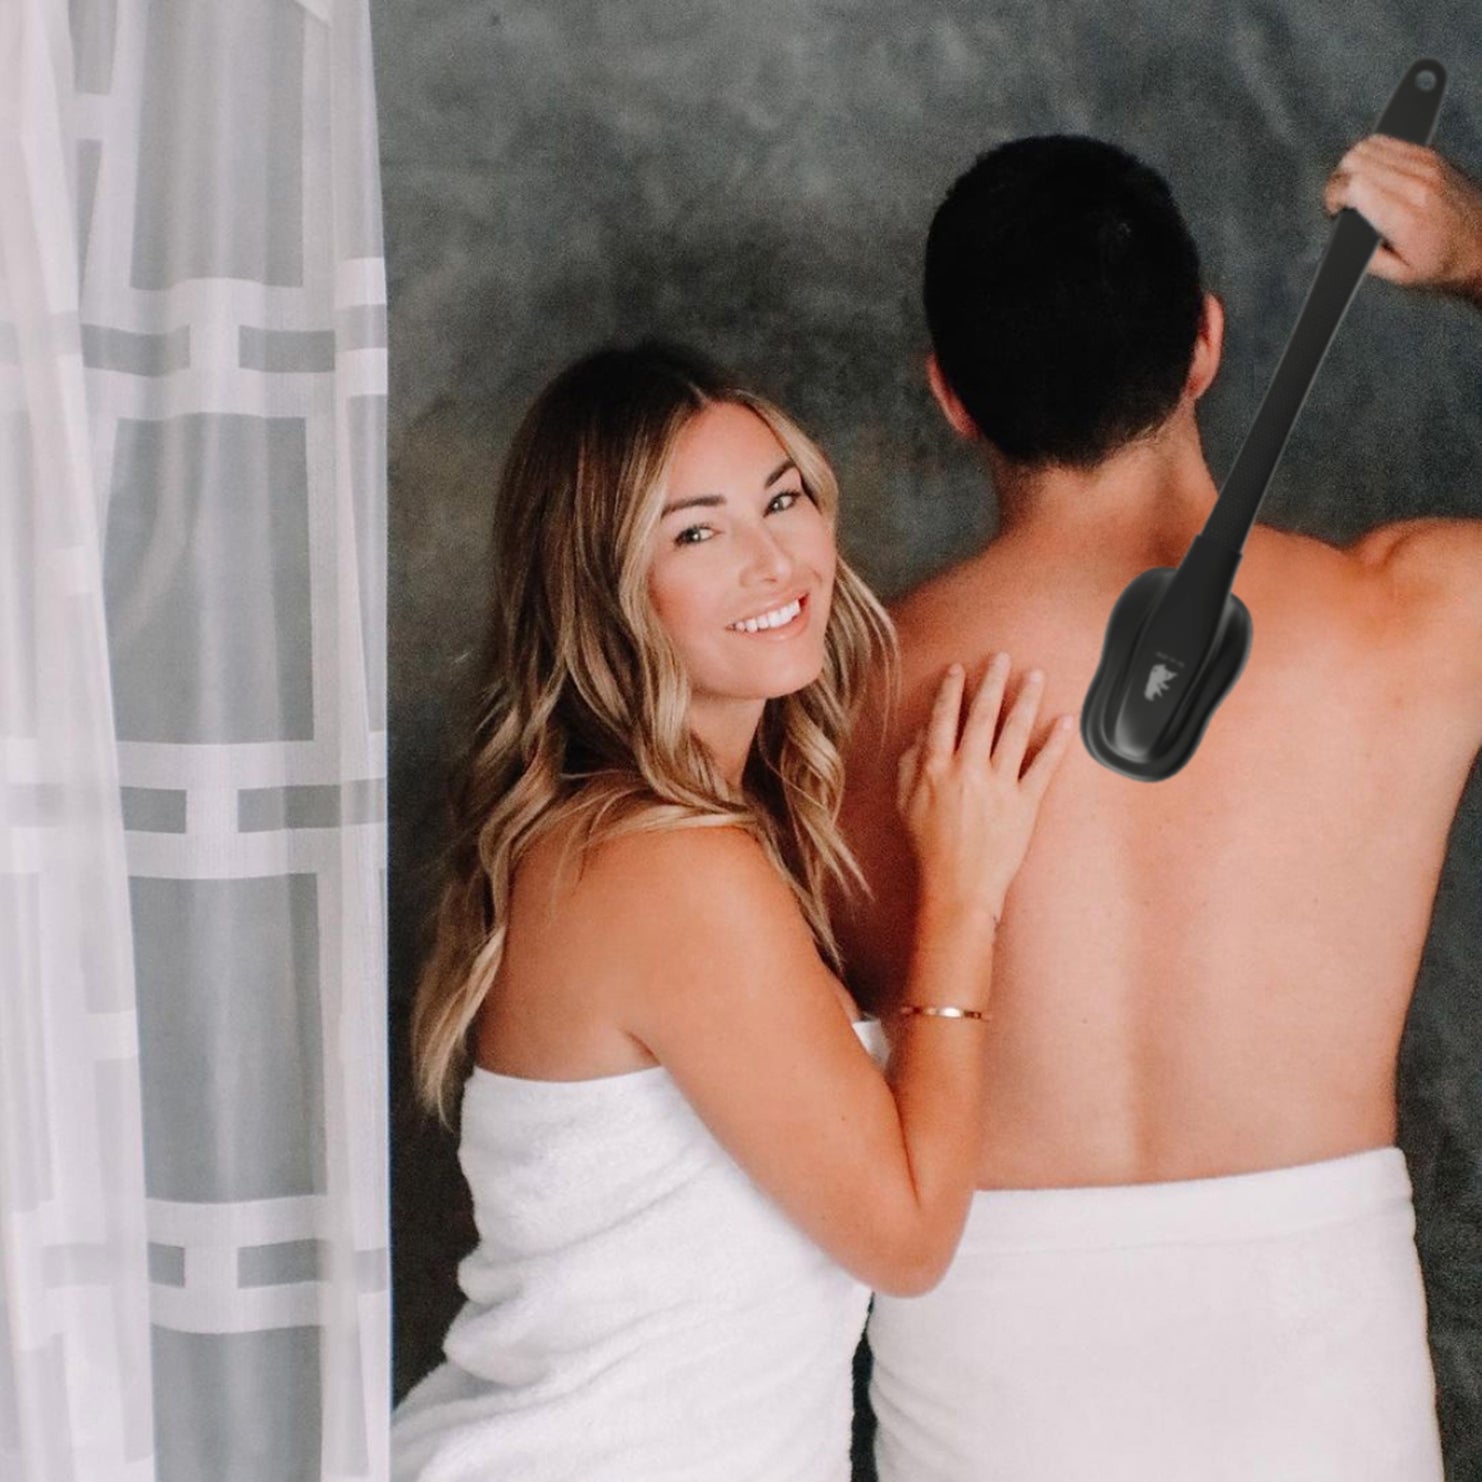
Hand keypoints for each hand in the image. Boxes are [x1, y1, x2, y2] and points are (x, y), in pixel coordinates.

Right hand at [896, 656, 1072, 927]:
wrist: (958, 886)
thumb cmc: (929, 847)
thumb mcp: (905, 803)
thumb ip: (911, 764)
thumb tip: (923, 734)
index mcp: (936, 767)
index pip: (944, 718)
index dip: (952, 691)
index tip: (959, 670)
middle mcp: (968, 769)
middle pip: (982, 715)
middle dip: (992, 682)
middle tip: (1001, 658)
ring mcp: (999, 784)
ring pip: (1015, 732)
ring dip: (1025, 699)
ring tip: (1034, 676)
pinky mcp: (1025, 802)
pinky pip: (1043, 766)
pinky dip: (1056, 742)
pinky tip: (1066, 721)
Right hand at [1325, 136, 1481, 305]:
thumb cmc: (1446, 261)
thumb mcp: (1399, 275)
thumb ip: (1364, 256)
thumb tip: (1341, 234)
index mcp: (1406, 217)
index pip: (1353, 185)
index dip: (1334, 197)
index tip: (1336, 212)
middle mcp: (1416, 185)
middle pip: (1356, 160)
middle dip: (1339, 180)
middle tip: (1343, 201)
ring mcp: (1426, 165)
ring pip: (1369, 146)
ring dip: (1354, 166)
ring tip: (1358, 187)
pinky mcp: (1432, 156)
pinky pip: (1389, 142)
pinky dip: (1374, 155)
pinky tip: (1376, 176)